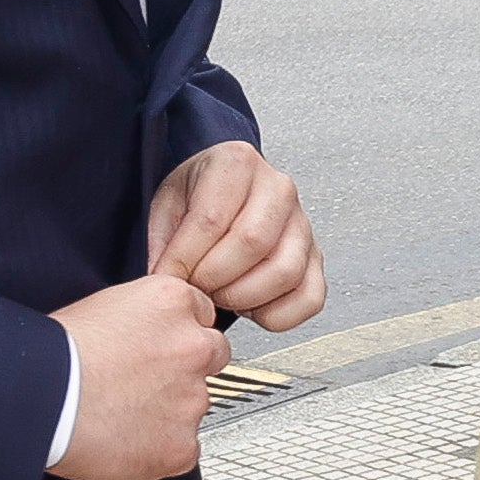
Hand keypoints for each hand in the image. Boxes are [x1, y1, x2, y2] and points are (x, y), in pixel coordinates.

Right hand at [48, 272, 230, 479]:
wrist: (40, 400)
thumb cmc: (55, 355)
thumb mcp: (102, 307)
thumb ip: (143, 317)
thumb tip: (149, 333)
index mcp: (174, 302)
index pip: (202, 314)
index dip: (177, 333)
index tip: (158, 347)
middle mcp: (193, 347)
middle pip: (213, 356)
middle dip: (186, 369)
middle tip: (144, 381)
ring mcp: (192, 399)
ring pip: (195, 405)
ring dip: (170, 411)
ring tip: (122, 414)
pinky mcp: (182, 446)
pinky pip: (183, 449)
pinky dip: (159, 449)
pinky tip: (124, 441)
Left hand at [143, 141, 323, 333]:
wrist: (228, 193)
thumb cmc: (200, 196)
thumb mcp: (168, 203)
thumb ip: (164, 240)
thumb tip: (166, 280)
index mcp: (237, 163)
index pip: (212, 219)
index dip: (185, 258)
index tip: (169, 275)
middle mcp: (278, 189)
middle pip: (252, 244)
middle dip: (214, 278)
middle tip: (195, 285)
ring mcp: (302, 224)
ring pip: (284, 273)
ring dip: (243, 297)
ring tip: (220, 293)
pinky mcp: (315, 258)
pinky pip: (309, 298)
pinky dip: (277, 315)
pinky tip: (251, 306)